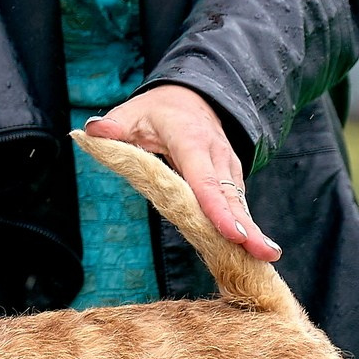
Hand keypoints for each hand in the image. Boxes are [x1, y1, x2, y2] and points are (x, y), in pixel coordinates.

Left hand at [84, 84, 280, 262]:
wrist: (191, 99)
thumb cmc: (157, 111)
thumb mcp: (132, 112)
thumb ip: (114, 125)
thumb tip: (92, 131)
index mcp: (190, 141)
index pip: (205, 180)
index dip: (218, 209)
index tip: (233, 234)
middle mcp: (215, 156)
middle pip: (230, 197)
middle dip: (247, 228)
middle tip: (265, 256)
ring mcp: (227, 168)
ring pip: (238, 203)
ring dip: (252, 232)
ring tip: (266, 259)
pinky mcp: (231, 178)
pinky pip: (237, 205)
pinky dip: (246, 228)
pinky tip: (255, 254)